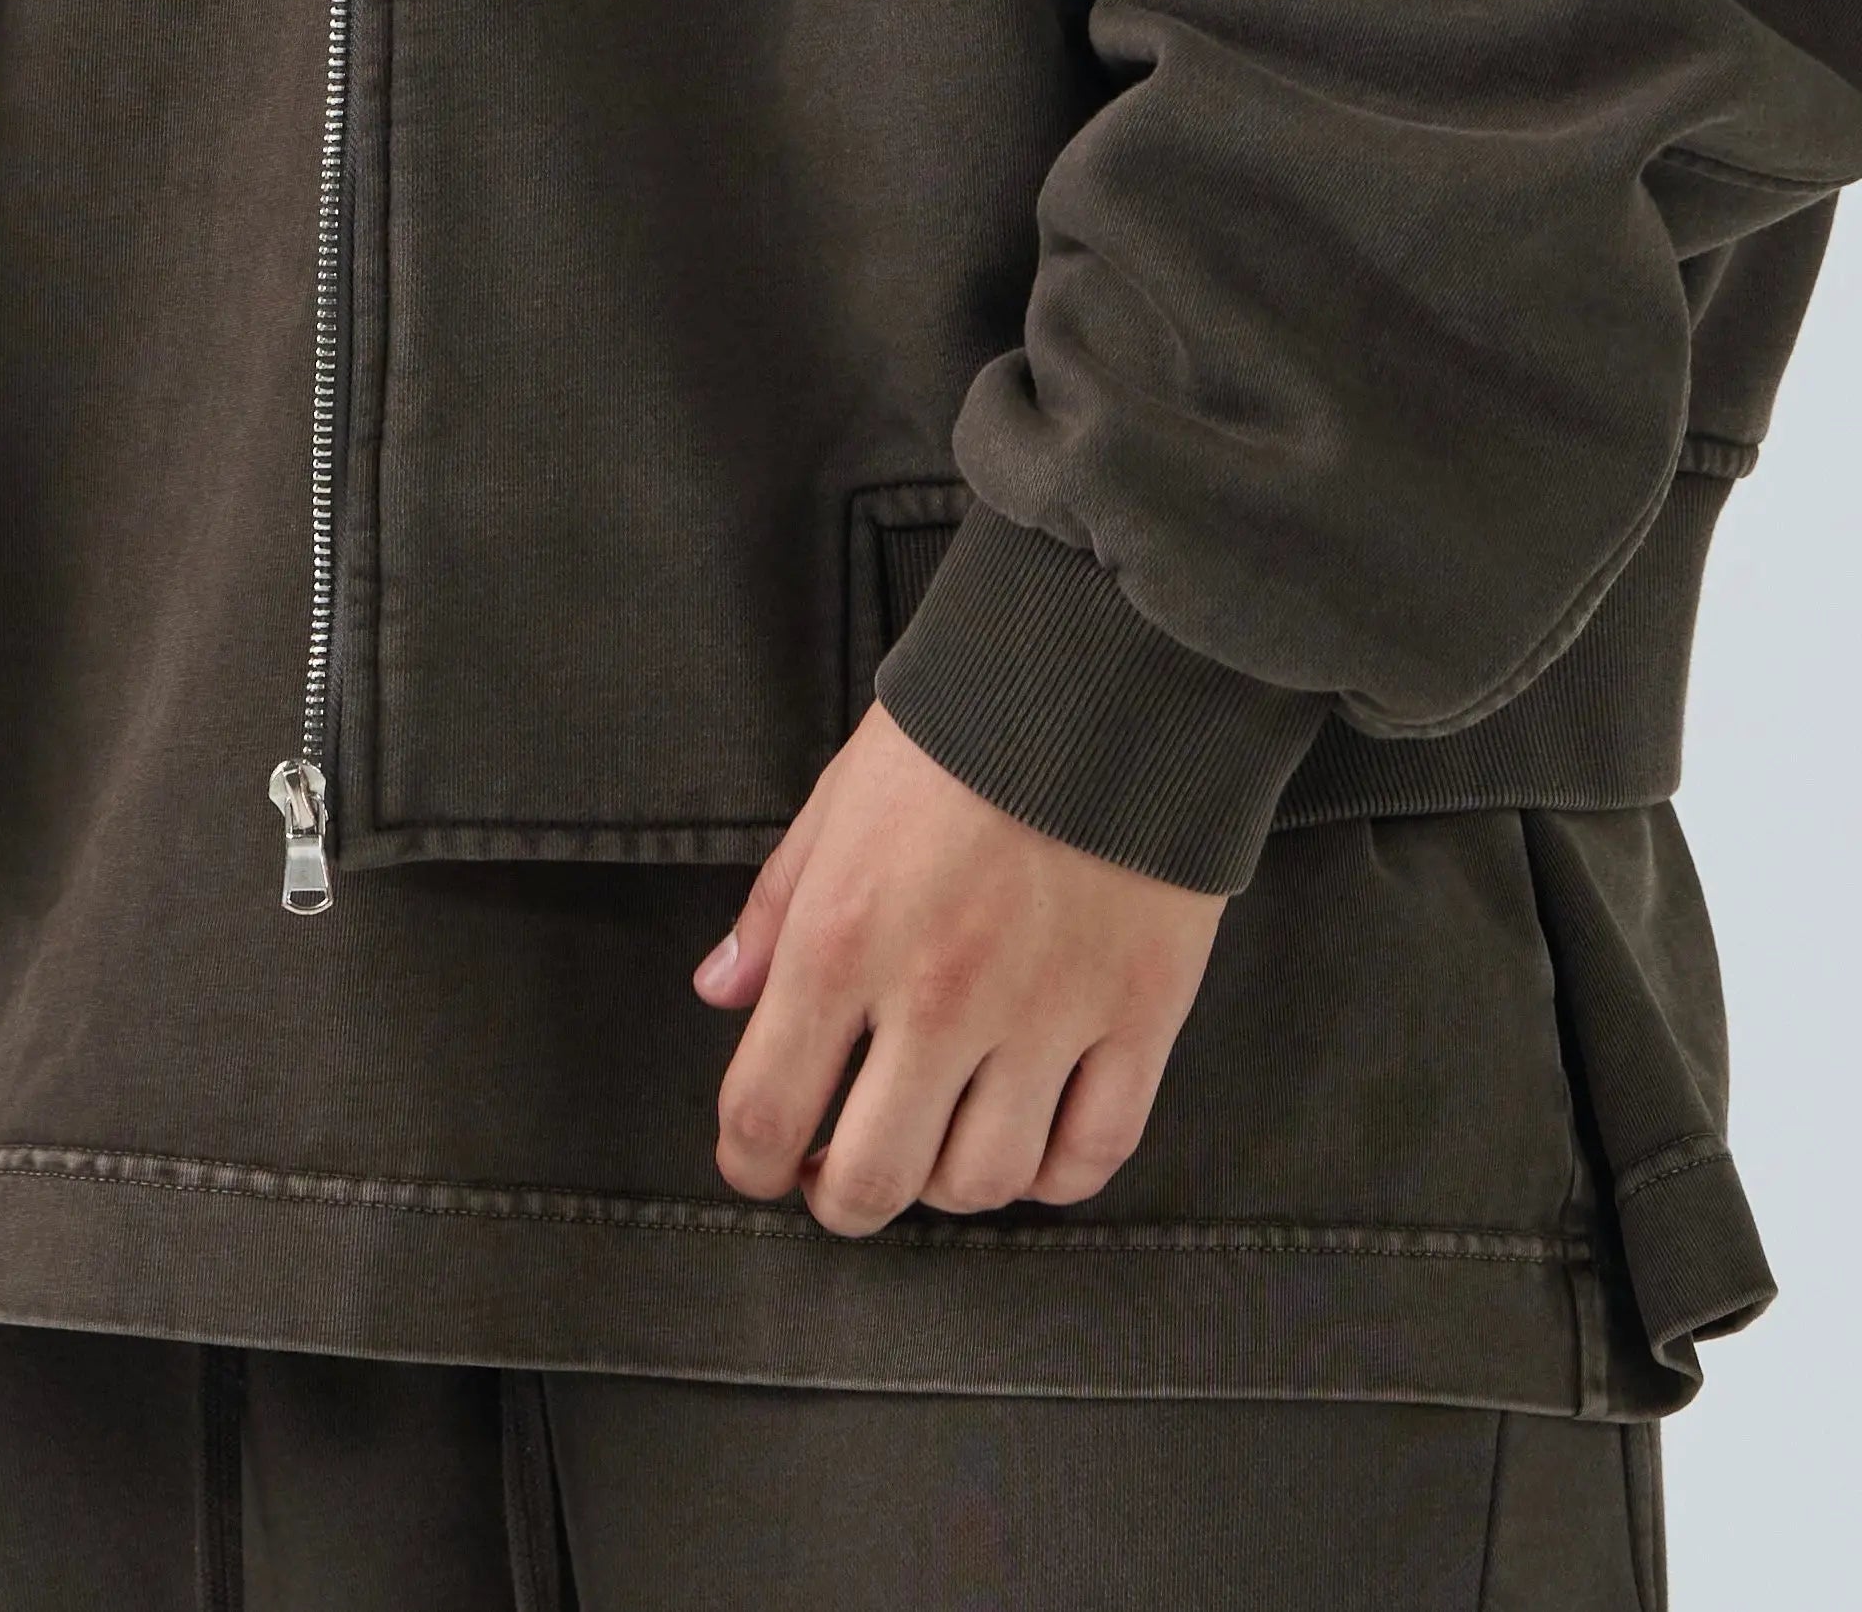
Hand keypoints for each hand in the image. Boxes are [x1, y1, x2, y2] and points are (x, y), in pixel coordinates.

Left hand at [693, 699, 1224, 1235]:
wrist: (1109, 664)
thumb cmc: (965, 725)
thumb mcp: (839, 795)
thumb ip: (774, 904)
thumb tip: (721, 992)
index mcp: (845, 935)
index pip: (766, 1112)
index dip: (749, 1163)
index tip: (759, 1160)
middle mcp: (939, 996)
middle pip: (872, 1179)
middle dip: (840, 1195)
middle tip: (842, 1170)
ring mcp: (1046, 1015)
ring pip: (981, 1183)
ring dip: (944, 1183)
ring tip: (936, 1139)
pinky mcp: (1139, 1015)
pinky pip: (1091, 1154)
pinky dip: (1051, 1174)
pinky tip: (1028, 1139)